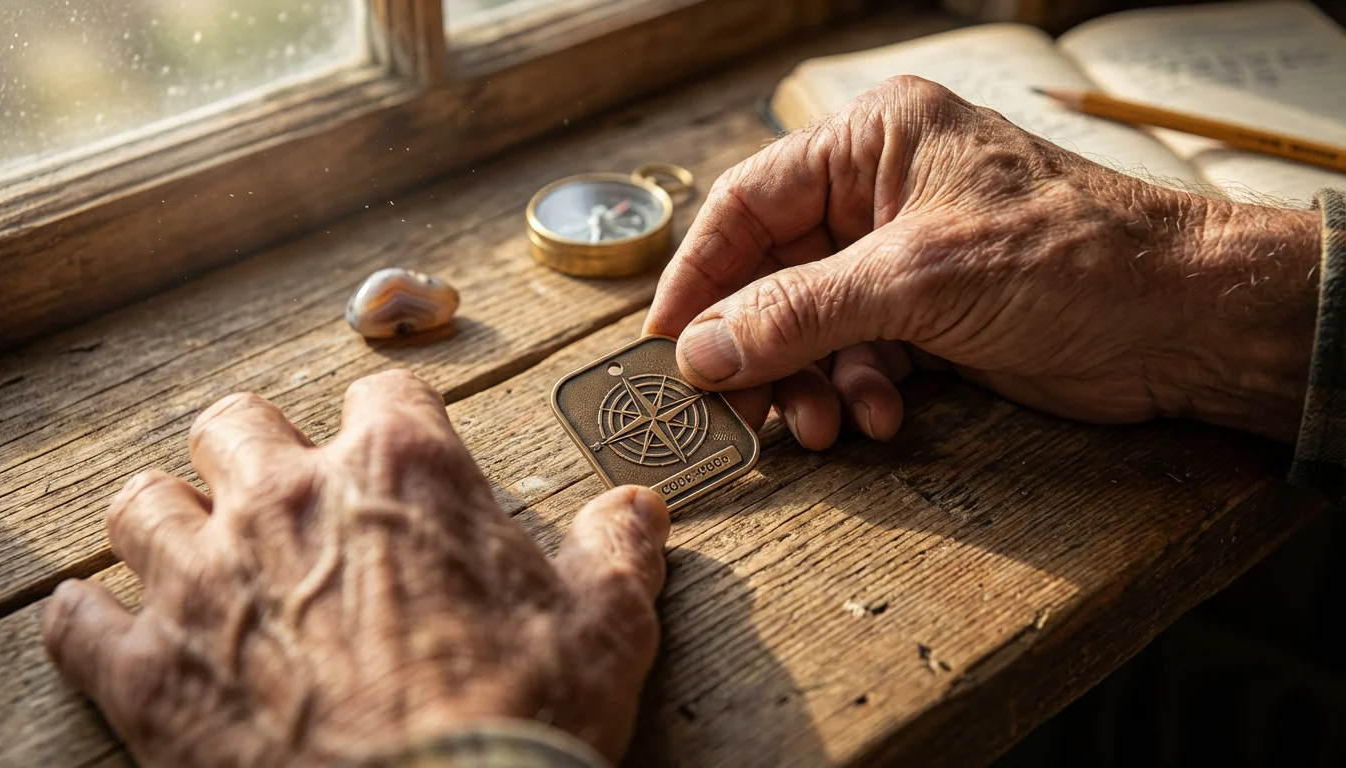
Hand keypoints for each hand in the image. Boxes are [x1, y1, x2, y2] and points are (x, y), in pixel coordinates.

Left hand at [42, 370, 668, 765]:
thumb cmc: (522, 715)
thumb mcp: (607, 625)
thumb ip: (617, 549)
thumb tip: (640, 509)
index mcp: (402, 472)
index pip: (383, 390)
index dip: (394, 423)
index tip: (400, 455)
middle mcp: (288, 502)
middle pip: (237, 424)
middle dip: (259, 452)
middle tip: (286, 498)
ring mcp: (205, 583)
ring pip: (143, 504)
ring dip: (168, 522)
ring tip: (195, 552)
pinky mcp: (149, 674)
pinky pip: (80, 624)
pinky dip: (94, 624)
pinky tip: (110, 629)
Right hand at [645, 76, 1321, 445]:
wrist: (1183, 320)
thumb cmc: (1071, 257)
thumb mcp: (918, 279)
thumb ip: (799, 313)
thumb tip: (702, 351)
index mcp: (871, 141)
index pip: (748, 203)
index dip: (700, 275)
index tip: (667, 344)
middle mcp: (879, 192)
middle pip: (773, 273)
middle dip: (760, 346)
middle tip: (740, 409)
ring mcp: (904, 255)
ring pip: (812, 324)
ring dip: (810, 381)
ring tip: (824, 428)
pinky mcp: (930, 313)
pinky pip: (858, 353)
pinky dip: (858, 390)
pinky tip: (882, 418)